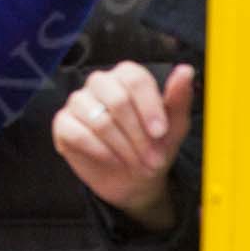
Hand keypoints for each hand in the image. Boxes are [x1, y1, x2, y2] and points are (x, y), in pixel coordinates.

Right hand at [51, 62, 194, 230]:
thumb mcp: (174, 126)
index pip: (134, 78)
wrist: (135, 180)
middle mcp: (100, 83)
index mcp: (126, 77)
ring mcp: (78, 102)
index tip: (160, 132)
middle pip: (116, 99)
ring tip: (135, 163)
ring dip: (122, 148)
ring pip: (98, 119)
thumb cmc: (155, 146)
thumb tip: (186, 70)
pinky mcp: (63, 123)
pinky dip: (99, 151)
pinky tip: (112, 160)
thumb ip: (178, 98)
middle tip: (151, 159)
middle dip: (137, 136)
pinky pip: (77, 132)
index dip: (149, 106)